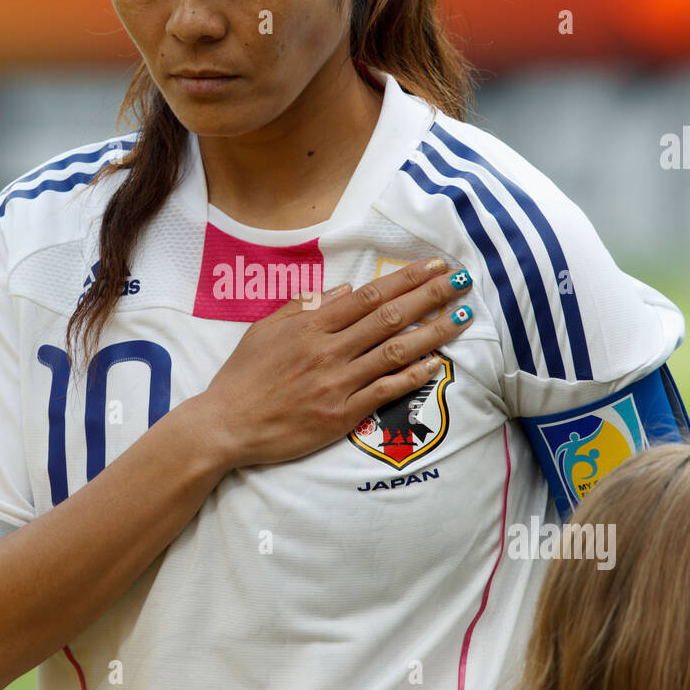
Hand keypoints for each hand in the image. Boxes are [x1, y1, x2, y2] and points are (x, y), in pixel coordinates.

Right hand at [193, 258, 473, 468]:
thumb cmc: (243, 377)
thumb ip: (303, 306)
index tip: (434, 264)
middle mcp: (329, 349)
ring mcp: (337, 382)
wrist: (227, 424)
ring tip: (462, 317)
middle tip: (462, 280)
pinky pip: (385, 390)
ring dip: (433, 332)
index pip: (370, 295)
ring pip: (395, 351)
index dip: (406, 278)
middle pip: (390, 316)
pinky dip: (412, 376)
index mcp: (311, 325)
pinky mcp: (342, 414)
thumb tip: (342, 289)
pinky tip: (436, 363)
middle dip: (431, 295)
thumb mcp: (264, 330)